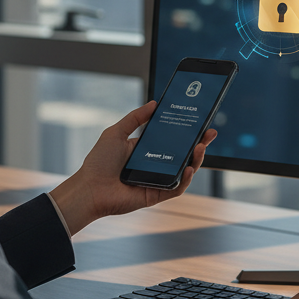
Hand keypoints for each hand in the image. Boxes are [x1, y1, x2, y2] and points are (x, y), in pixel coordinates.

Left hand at [49, 101, 215, 234]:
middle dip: (199, 144)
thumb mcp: (116, 132)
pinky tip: (188, 168)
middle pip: (183, 154)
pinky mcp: (157, 195)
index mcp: (146, 150)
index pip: (172, 139)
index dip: (186, 131)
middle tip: (209, 133)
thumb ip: (135, 118)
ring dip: (196, 159)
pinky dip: (185, 179)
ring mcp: (157, 180)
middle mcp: (155, 165)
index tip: (199, 121)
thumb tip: (154, 103)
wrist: (89, 188)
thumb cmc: (98, 162)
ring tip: (200, 147)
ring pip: (184, 170)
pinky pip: (177, 188)